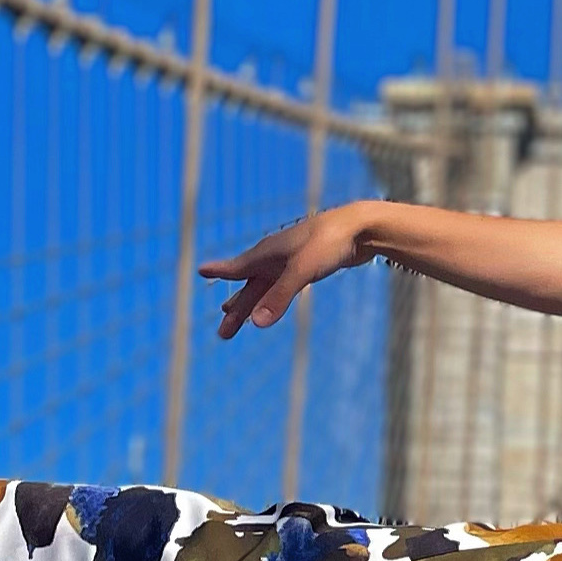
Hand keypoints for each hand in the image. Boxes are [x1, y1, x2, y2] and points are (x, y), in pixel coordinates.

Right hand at [202, 202, 378, 337]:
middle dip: (236, 310)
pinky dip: (273, 297)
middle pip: (249, 287)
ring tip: (239, 318)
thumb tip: (256, 323)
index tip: (200, 271)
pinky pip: (282, 285)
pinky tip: (272, 300)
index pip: (236, 267)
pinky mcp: (308, 265)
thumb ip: (279, 298)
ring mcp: (290, 261)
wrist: (361, 227)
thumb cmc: (329, 242)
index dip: (219, 271)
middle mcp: (274, 257)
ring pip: (265, 288)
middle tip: (223, 333)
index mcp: (266, 253)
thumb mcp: (301, 271)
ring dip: (252, 305)